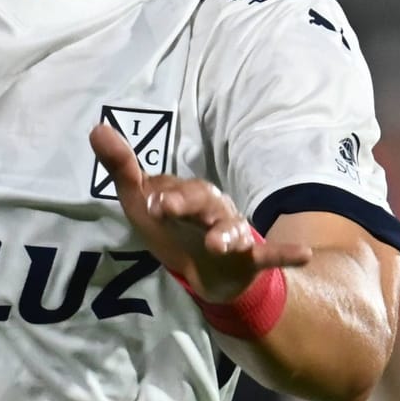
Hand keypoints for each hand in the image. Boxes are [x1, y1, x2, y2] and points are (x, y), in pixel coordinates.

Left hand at [90, 123, 310, 302]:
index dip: (165, 195)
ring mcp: (233, 234)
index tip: (151, 201)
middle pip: (204, 202)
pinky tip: (303, 253)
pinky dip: (286, 253)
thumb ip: (123, 169)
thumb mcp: (142, 204)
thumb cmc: (173, 229)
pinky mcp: (251, 260)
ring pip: (233, 229)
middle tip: (167, 210)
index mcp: (188, 196)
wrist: (206, 272)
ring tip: (219, 242)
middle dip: (187, 205)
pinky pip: (271, 256)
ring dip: (227, 234)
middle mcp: (214, 209)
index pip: (176, 190)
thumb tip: (96, 128)